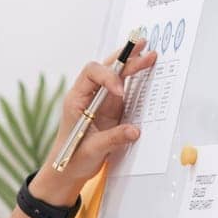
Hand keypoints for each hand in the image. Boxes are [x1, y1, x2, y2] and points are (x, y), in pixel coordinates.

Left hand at [31, 37, 158, 203]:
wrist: (68, 170)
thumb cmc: (72, 158)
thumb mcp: (92, 150)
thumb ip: (113, 139)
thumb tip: (135, 131)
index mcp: (76, 99)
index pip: (91, 74)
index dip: (107, 77)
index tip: (120, 92)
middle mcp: (88, 95)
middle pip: (105, 69)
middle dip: (123, 58)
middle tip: (143, 47)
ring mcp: (100, 101)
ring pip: (115, 75)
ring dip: (131, 64)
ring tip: (149, 53)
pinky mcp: (110, 109)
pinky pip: (123, 88)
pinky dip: (135, 78)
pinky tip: (146, 69)